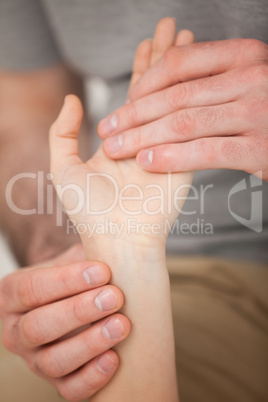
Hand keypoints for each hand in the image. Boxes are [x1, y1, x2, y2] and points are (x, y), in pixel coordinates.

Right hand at [0, 244, 129, 399]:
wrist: (77, 302)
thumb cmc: (79, 276)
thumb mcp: (74, 258)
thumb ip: (86, 247)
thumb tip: (114, 232)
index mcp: (14, 294)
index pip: (31, 289)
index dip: (66, 281)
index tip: (102, 271)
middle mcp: (17, 330)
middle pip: (38, 326)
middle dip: (78, 312)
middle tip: (113, 297)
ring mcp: (35, 360)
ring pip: (52, 361)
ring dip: (88, 344)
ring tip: (121, 325)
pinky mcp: (56, 382)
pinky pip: (68, 389)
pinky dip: (91, 377)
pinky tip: (114, 359)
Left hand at [49, 18, 192, 257]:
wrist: (118, 238)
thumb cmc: (88, 211)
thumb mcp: (63, 167)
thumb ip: (63, 132)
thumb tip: (73, 99)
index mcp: (120, 138)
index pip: (134, 93)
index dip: (141, 66)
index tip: (148, 41)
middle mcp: (145, 137)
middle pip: (157, 88)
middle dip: (163, 56)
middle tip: (170, 27)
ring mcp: (166, 145)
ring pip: (175, 97)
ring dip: (181, 67)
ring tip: (185, 36)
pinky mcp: (184, 156)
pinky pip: (188, 120)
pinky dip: (193, 94)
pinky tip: (199, 71)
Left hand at [98, 38, 267, 180]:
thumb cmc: (265, 111)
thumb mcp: (243, 80)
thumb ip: (208, 75)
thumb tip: (163, 69)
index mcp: (243, 56)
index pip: (179, 65)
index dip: (144, 84)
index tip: (124, 102)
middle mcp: (249, 79)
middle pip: (176, 96)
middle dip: (134, 115)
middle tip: (107, 129)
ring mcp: (255, 113)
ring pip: (185, 123)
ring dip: (144, 136)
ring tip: (116, 147)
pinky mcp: (257, 148)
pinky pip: (207, 151)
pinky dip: (174, 156)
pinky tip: (148, 162)